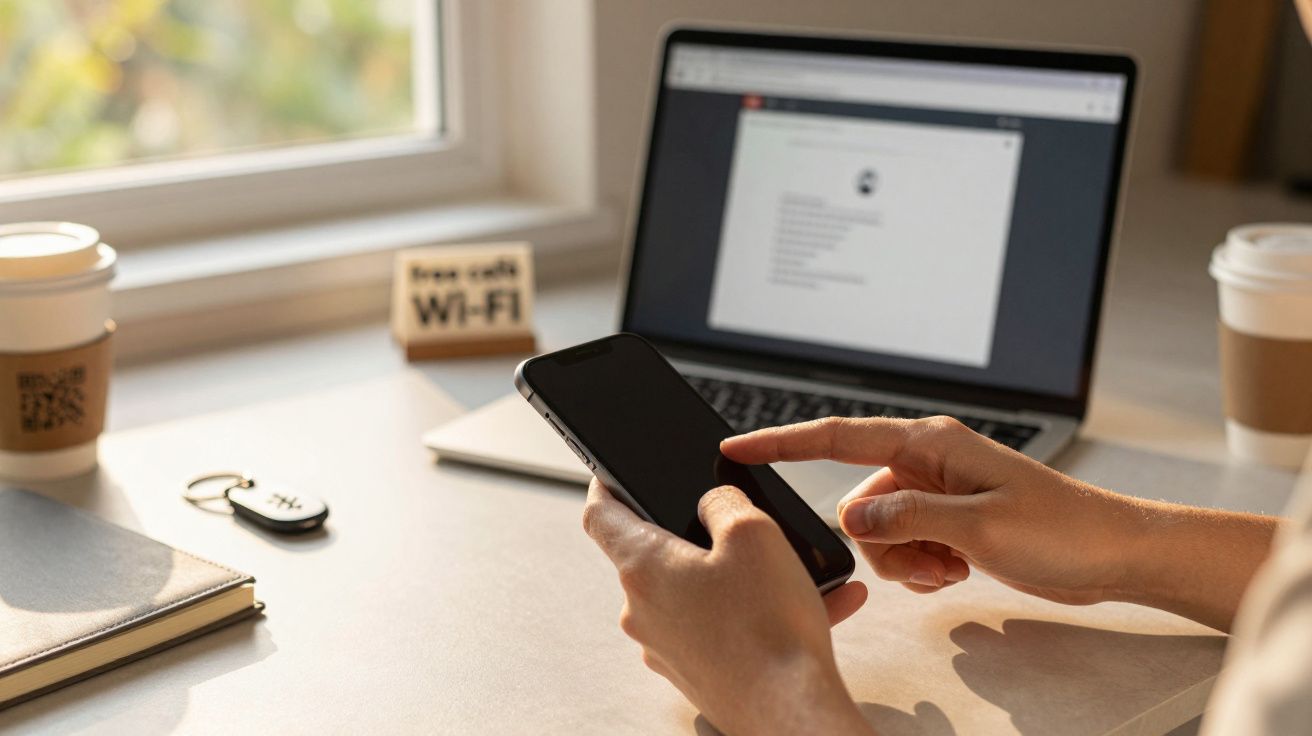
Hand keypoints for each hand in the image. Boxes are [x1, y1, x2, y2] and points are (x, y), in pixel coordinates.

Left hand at [582, 478, 873, 735]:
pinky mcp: (698, 673)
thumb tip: (714, 504)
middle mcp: (644, 612)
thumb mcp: (754, 532)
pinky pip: (725, 628)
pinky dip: (761, 613)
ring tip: (802, 572)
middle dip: (699, 535)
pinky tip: (818, 605)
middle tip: (745, 525)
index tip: (612, 475)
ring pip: (701, 593)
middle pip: (659, 555)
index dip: (606, 485)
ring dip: (746, 577)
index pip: (601, 515)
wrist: (792, 714)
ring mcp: (668, 647)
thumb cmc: (769, 628)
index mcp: (643, 568)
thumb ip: (724, 501)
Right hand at [722, 417, 1277, 630]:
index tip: (737, 448)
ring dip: (905, 560)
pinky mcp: (947, 521)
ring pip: (878, 531)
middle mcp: (926, 462)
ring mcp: (936, 493)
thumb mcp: (979, 524)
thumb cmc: (1062, 528)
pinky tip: (958, 569)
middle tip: (930, 558)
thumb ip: (907, 516)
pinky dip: (921, 567)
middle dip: (881, 541)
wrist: (1110, 554)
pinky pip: (903, 547)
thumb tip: (852, 516)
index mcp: (929, 443)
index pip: (839, 437)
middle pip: (858, 502)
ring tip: (952, 565)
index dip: (782, 442)